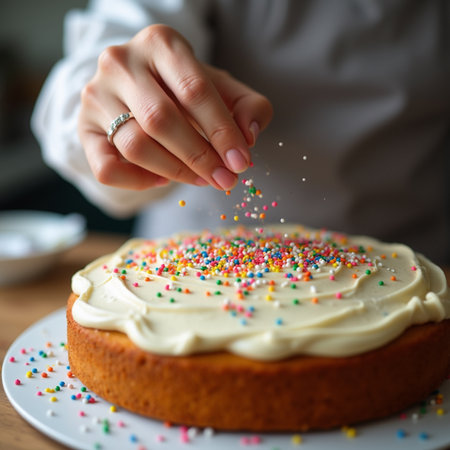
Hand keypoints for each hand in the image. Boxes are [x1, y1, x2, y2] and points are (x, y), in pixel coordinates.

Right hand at [78, 25, 272, 190]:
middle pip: (161, 120)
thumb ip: (246, 106)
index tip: (241, 162)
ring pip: (135, 145)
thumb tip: (249, 136)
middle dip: (200, 157)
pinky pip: (107, 168)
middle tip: (224, 179)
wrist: (137, 86)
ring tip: (201, 179)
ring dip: (176, 171)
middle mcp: (121, 62)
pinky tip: (163, 179)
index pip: (194, 90)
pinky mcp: (84, 128)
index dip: (222, 131)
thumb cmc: (183, 89)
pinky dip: (139, 182)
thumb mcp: (220, 87)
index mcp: (160, 43)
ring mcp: (97, 95)